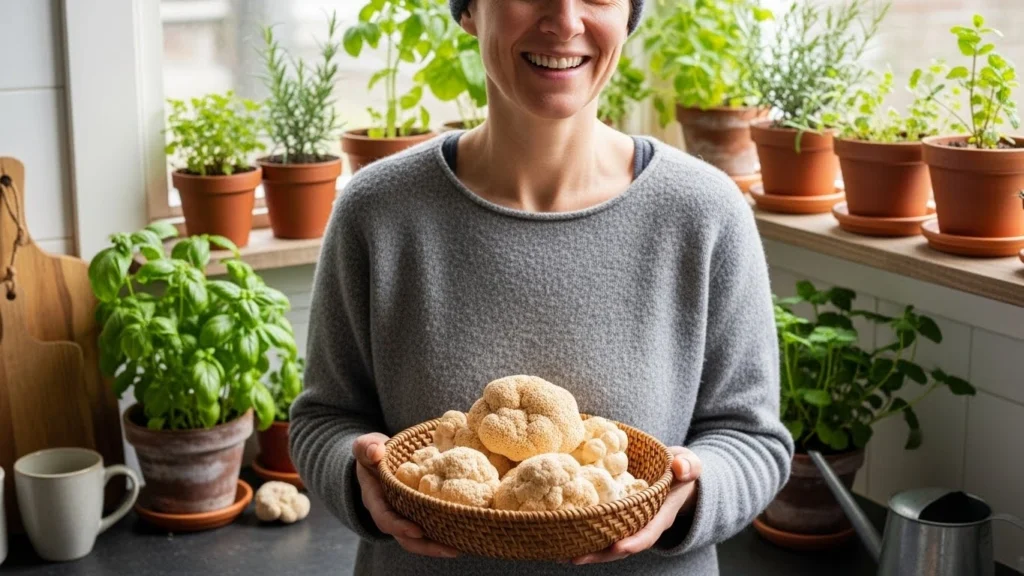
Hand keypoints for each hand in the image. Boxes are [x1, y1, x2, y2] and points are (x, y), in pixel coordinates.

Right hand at [353, 433, 458, 557]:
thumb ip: (367, 448)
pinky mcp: (417, 512)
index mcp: (375, 499)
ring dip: (436, 545)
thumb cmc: (372, 453)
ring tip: (459, 548)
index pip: (385, 518)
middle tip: (450, 549)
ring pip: (417, 538)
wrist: (377, 459)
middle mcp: (389, 512)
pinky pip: (428, 527)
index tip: (418, 530)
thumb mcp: (366, 446)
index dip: (399, 526)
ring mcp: (403, 514)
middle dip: (426, 546)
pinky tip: (461, 535)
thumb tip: (375, 453)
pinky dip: (442, 533)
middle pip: (404, 537)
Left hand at [572, 446, 701, 564]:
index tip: (617, 547)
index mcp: (660, 516)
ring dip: (584, 549)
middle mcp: (641, 524)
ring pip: (606, 542)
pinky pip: (598, 528)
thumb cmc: (681, 469)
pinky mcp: (614, 515)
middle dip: (598, 554)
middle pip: (620, 546)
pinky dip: (580, 533)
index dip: (633, 542)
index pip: (647, 533)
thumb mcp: (690, 464)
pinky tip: (558, 533)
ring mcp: (627, 522)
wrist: (674, 473)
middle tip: (574, 557)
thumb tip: (680, 468)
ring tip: (559, 553)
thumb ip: (688, 466)